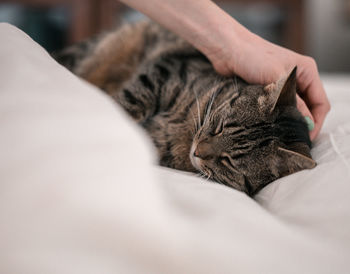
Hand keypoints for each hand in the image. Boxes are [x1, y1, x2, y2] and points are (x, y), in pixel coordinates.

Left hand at [206, 32, 329, 140]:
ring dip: (289, 119)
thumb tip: (305, 122)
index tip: (306, 136)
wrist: (228, 50)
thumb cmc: (253, 56)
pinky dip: (277, 115)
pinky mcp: (267, 89)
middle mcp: (297, 78)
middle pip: (308, 107)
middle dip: (304, 122)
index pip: (320, 102)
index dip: (316, 121)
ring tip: (283, 133)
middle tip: (295, 139)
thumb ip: (293, 102)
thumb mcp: (277, 79)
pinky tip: (272, 124)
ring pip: (292, 108)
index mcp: (307, 71)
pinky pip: (278, 106)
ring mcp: (282, 84)